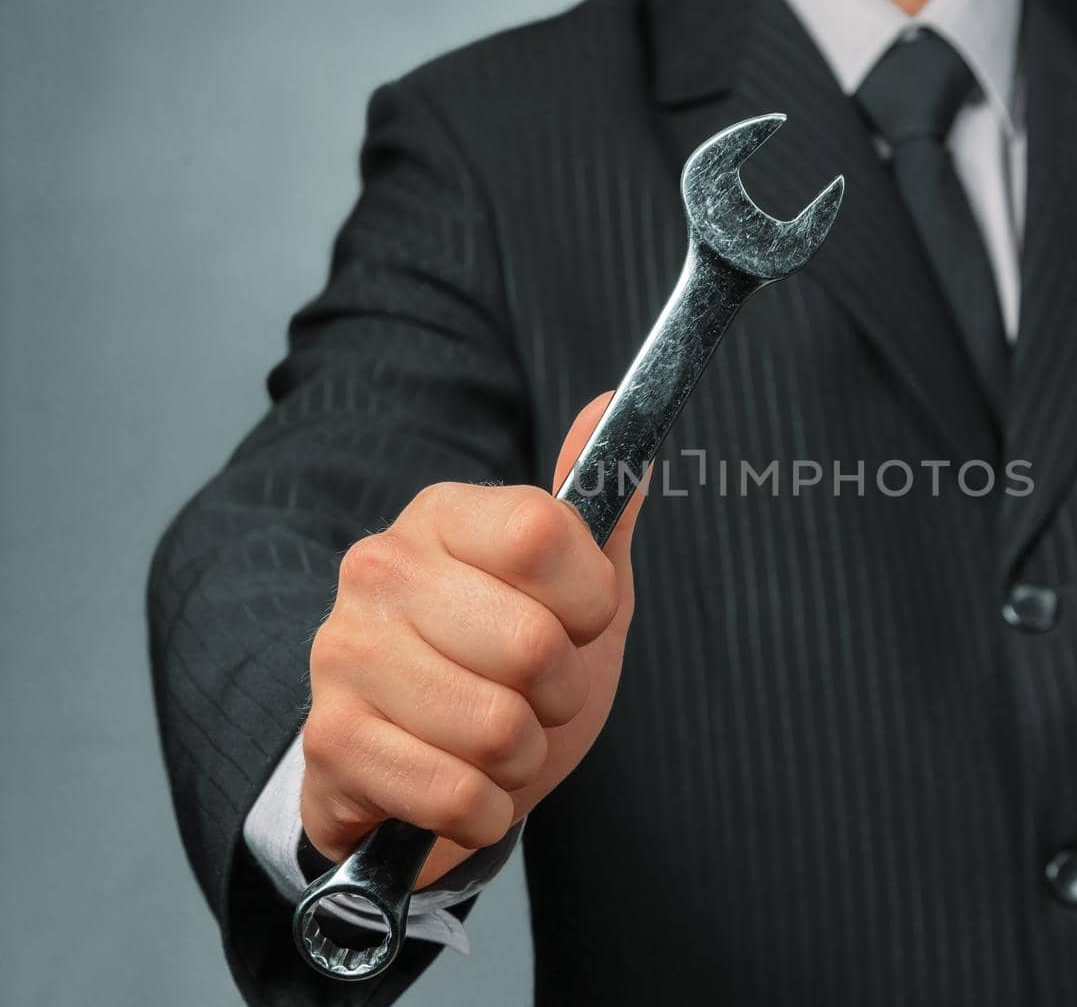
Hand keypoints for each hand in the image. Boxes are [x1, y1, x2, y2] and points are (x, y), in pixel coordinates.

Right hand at [300, 392, 641, 887]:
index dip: (590, 599)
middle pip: (533, 644)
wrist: (418, 775)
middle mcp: (379, 569)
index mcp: (443, 516)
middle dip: (560, 693)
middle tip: (534, 695)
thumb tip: (615, 401)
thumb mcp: (574, 593)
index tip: (578, 620)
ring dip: (522, 757)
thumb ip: (596, 510)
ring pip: (499, 727)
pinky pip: (457, 793)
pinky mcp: (328, 744)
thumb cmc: (506, 673)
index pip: (547, 534)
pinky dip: (484, 809)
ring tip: (495, 742)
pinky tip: (463, 787)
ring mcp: (342, 654)